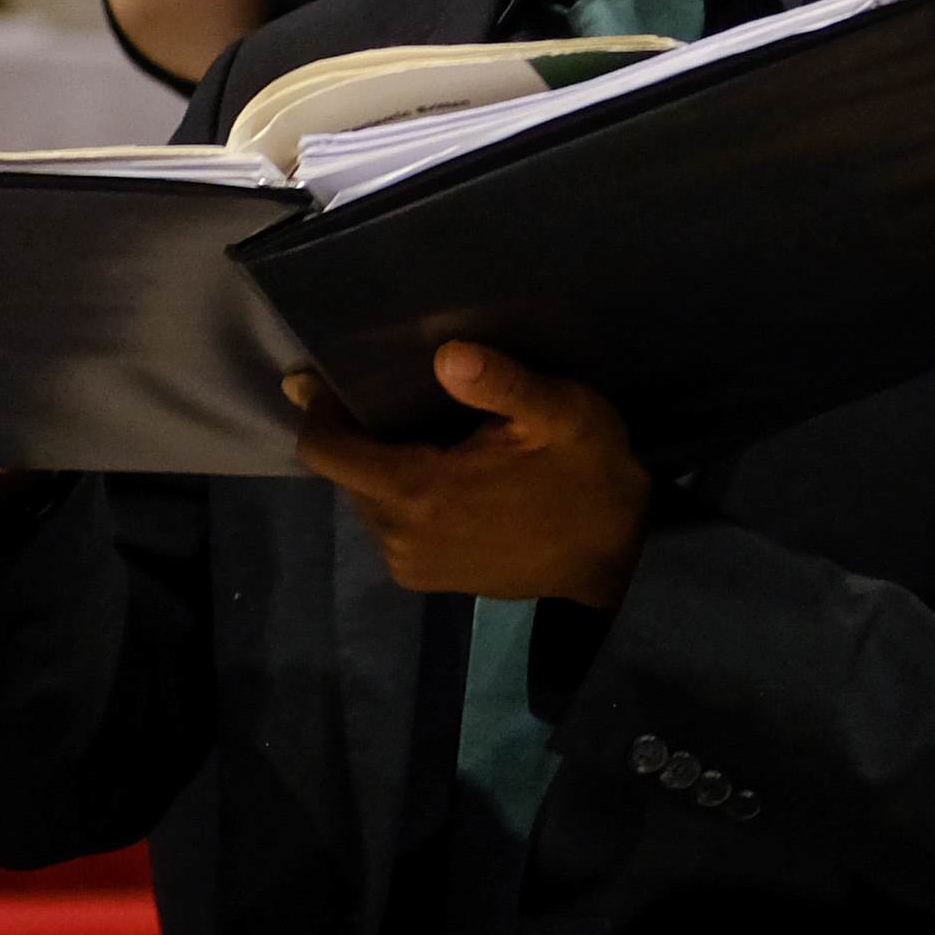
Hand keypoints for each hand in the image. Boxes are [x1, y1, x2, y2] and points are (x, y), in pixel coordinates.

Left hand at [294, 345, 644, 606]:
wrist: (615, 561)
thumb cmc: (590, 478)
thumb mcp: (564, 414)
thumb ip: (503, 383)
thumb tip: (447, 356)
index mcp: (420, 491)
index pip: (327, 451)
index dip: (319, 412)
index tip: (327, 380)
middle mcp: (399, 535)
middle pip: (345, 473)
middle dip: (360, 435)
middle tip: (400, 399)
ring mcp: (410, 563)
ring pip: (366, 499)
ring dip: (382, 466)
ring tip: (427, 436)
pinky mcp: (425, 578)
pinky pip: (389, 525)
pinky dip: (401, 495)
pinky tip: (445, 475)